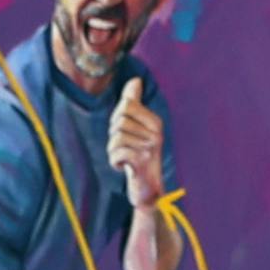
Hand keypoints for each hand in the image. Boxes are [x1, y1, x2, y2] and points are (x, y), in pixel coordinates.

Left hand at [106, 78, 166, 208]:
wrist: (149, 190)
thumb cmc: (139, 156)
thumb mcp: (138, 127)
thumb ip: (134, 103)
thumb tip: (135, 79)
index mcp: (155, 122)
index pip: (126, 105)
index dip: (117, 119)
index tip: (125, 133)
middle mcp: (156, 133)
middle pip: (119, 121)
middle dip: (114, 136)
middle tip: (124, 148)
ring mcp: (151, 148)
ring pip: (116, 138)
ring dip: (113, 151)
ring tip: (124, 159)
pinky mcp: (143, 163)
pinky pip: (117, 153)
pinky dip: (115, 162)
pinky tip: (124, 167)